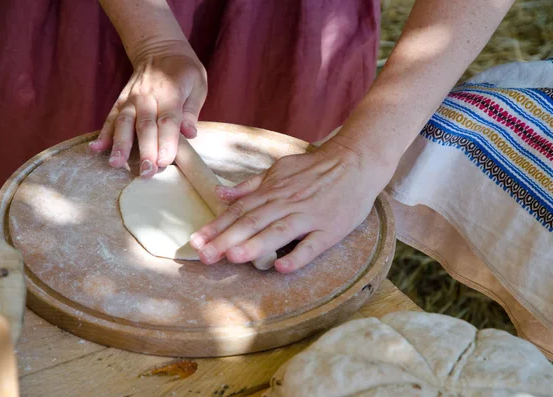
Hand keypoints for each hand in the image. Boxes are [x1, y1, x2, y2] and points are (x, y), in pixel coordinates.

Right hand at [89, 41, 206, 177]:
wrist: (160, 48)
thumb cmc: (184, 71)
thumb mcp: (198, 84)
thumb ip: (191, 110)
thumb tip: (190, 133)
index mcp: (170, 93)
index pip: (167, 121)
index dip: (166, 142)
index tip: (164, 162)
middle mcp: (147, 97)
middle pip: (145, 126)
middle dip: (145, 150)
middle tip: (146, 173)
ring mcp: (131, 99)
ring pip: (124, 122)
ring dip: (120, 144)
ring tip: (116, 164)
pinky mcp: (121, 101)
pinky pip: (110, 117)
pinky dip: (103, 133)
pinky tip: (96, 148)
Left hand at [189, 139, 394, 272]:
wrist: (356, 162)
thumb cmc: (315, 170)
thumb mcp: (279, 170)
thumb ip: (250, 185)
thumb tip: (220, 194)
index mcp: (273, 191)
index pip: (239, 210)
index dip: (216, 226)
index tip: (196, 241)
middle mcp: (287, 203)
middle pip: (253, 222)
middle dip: (226, 239)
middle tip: (204, 256)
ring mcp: (309, 216)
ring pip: (279, 232)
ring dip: (255, 244)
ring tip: (233, 257)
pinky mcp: (330, 229)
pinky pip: (313, 244)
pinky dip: (298, 256)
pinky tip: (282, 268)